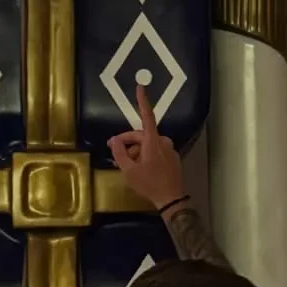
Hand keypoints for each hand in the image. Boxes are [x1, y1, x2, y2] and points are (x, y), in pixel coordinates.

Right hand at [110, 84, 186, 210]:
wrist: (171, 199)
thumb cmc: (149, 184)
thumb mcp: (128, 170)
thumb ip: (119, 153)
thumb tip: (114, 141)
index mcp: (152, 141)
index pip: (146, 116)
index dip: (142, 101)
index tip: (140, 87)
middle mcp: (163, 141)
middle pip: (141, 135)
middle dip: (127, 142)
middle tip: (113, 152)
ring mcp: (170, 150)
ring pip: (148, 145)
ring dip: (136, 151)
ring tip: (125, 165)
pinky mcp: (173, 159)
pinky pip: (156, 152)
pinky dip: (146, 156)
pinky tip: (139, 169)